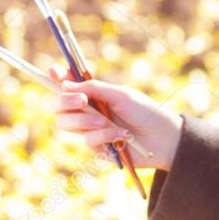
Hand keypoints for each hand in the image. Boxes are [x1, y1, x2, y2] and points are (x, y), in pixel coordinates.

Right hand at [49, 65, 183, 171]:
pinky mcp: (96, 148)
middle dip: (64, 102)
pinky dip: (104, 135)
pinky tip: (120, 136)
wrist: (163, 139)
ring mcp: (89, 130)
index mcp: (93, 94)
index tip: (55, 71)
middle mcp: (87, 111)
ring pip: (66, 125)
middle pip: (57, 107)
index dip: (57, 78)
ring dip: (86, 121)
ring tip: (106, 121)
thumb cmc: (145, 112)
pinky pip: (87, 140)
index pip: (67, 85)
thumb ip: (94, 88)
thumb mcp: (120, 95)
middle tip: (81, 100)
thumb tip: (64, 83)